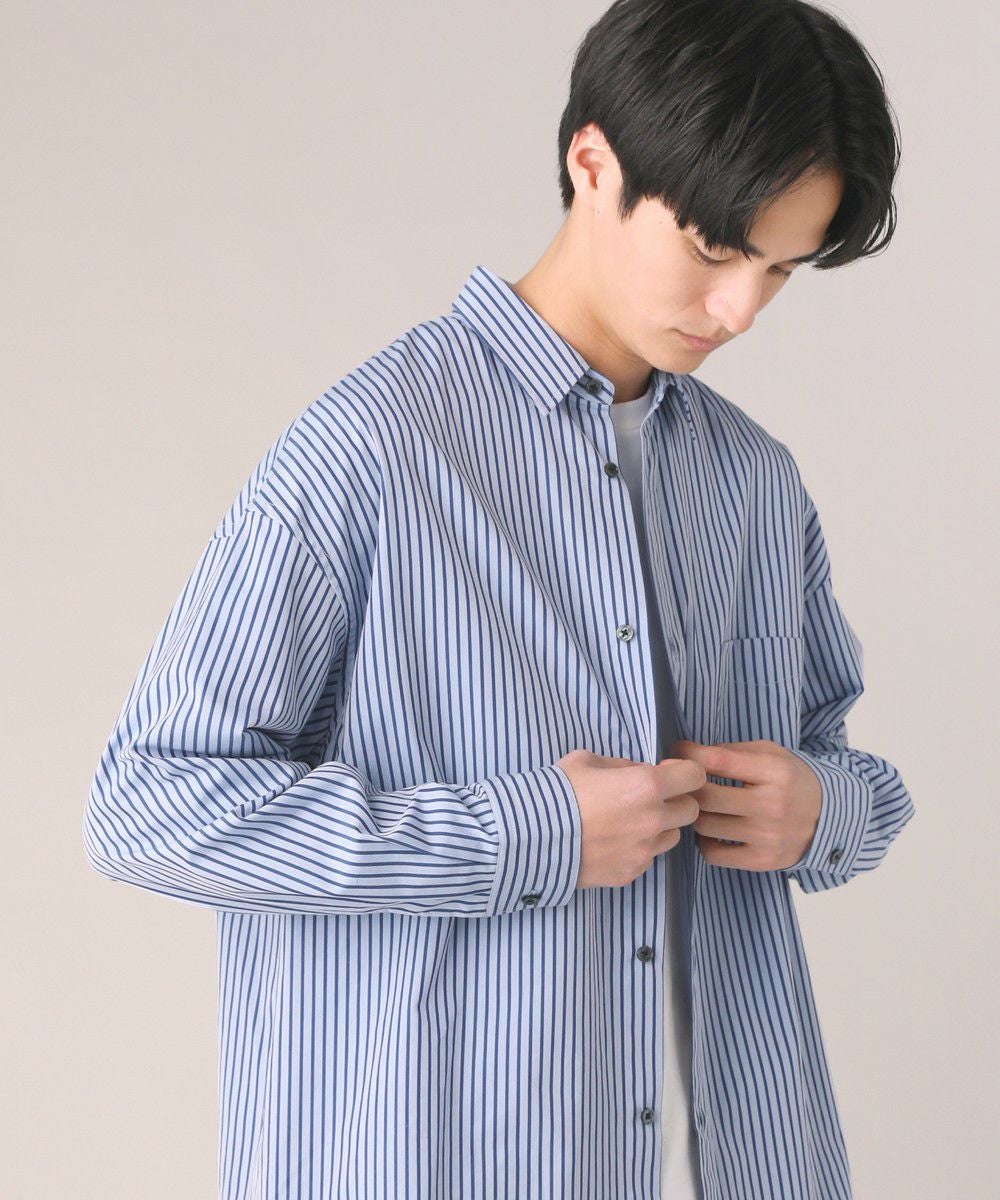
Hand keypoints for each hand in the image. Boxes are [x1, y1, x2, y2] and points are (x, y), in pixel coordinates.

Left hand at [669, 739, 820, 870]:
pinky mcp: (763, 861)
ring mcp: (768, 836)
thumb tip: (686, 754)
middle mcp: (772, 805)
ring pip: (705, 825)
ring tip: (699, 806)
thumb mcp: (770, 754)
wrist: (828, 817)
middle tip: (683, 784)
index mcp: (775, 772)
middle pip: (706, 797)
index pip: (718, 761)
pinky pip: (713, 854)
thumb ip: (731, 752)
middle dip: (687, 787)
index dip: (690, 754)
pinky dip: (704, 841)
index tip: (678, 750)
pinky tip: (712, 830)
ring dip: (695, 813)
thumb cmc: (791, 780)